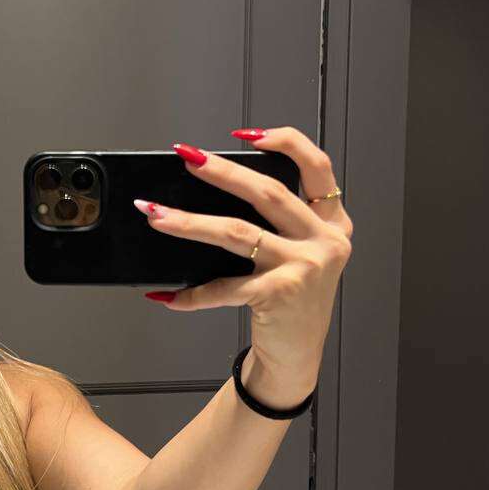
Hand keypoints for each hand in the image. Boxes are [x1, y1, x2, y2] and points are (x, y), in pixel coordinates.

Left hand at [133, 129, 353, 408]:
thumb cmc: (291, 299)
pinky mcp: (280, 295)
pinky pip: (224, 288)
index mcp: (331, 222)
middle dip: (222, 172)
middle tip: (187, 158)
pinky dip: (192, 293)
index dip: (285, 142)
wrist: (297, 355)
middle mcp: (325, 241)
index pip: (317, 166)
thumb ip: (278, 221)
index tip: (247, 134)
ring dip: (190, 222)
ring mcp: (305, 268)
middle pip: (268, 193)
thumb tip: (218, 185)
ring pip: (238, 232)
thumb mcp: (300, 253)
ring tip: (156, 214)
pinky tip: (168, 294)